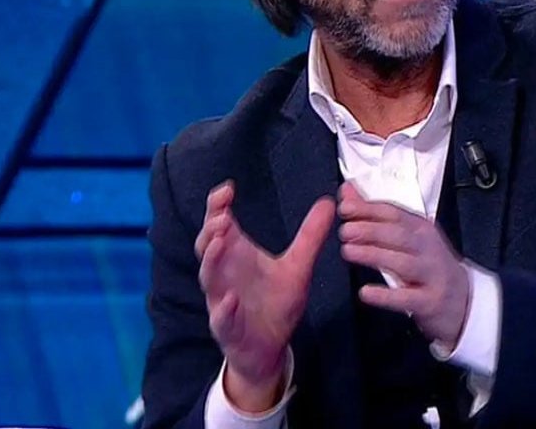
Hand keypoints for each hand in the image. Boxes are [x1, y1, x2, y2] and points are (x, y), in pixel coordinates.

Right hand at [195, 181, 334, 411]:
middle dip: (211, 229)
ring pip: (208, 277)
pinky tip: (230, 298)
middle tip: (222, 215)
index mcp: (237, 254)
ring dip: (212, 260)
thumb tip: (328, 202)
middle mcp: (225, 273)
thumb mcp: (298, 265)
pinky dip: (223, 308)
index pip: (220, 224)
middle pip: (208, 245)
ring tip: (220, 242)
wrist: (271, 346)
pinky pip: (221, 317)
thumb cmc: (277, 303)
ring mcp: (222, 299)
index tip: (228, 189)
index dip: (219, 206)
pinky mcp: (228, 327)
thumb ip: (310, 235)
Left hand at [337, 182, 470, 346]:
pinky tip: (366, 292)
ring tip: (349, 251)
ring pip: (402, 263)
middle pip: (399, 235)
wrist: (463, 300)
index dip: (369, 210)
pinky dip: (385, 296)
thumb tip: (348, 192)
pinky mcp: (430, 301)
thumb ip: (374, 215)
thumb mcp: (407, 237)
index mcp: (420, 229)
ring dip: (374, 255)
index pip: (394, 214)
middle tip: (346, 230)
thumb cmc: (429, 265)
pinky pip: (406, 298)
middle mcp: (427, 249)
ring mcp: (431, 275)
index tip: (345, 208)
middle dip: (370, 230)